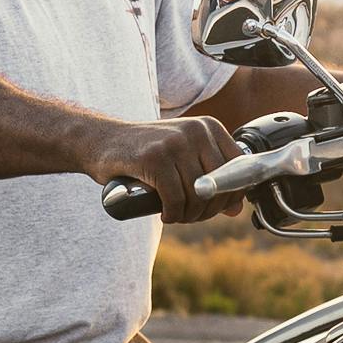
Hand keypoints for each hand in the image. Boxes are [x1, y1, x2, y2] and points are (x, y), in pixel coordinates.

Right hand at [88, 110, 240, 220]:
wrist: (103, 141)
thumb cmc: (146, 153)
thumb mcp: (184, 159)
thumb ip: (212, 179)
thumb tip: (236, 209)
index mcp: (209, 127)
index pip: (240, 167)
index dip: (232, 194)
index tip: (215, 206)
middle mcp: (196, 131)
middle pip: (220, 184)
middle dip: (208, 209)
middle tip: (190, 215)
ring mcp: (175, 143)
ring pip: (198, 195)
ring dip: (189, 215)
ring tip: (177, 215)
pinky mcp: (155, 158)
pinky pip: (176, 199)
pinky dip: (173, 213)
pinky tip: (166, 214)